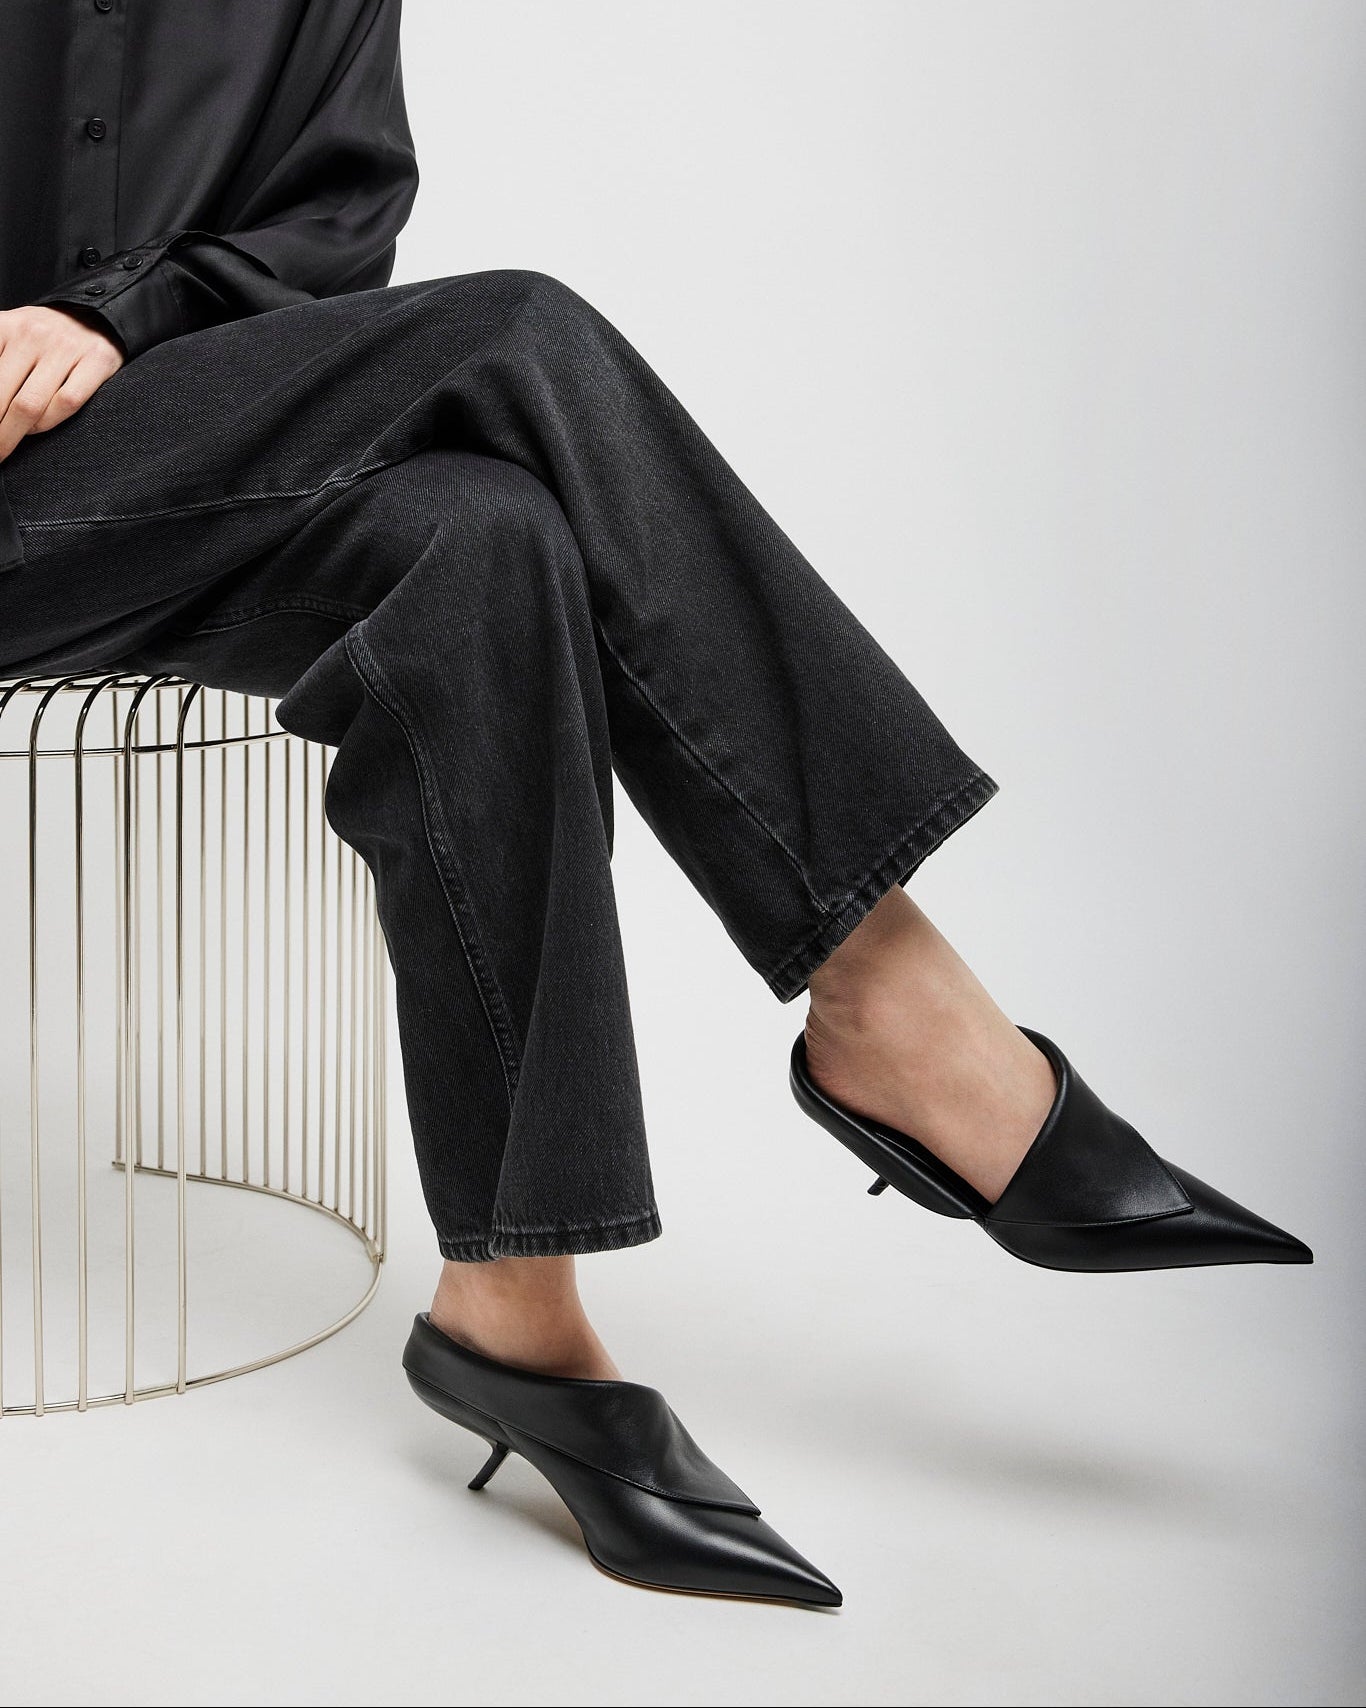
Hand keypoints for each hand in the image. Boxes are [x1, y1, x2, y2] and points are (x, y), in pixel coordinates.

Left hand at [0, 305, 124, 461]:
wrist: (94, 317)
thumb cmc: (44, 338)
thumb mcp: (8, 337)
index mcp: (4, 326)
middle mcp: (32, 333)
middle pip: (1, 396)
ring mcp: (65, 347)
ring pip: (31, 404)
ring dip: (14, 433)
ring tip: (6, 444)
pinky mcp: (96, 360)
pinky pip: (66, 402)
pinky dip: (48, 422)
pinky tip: (36, 428)